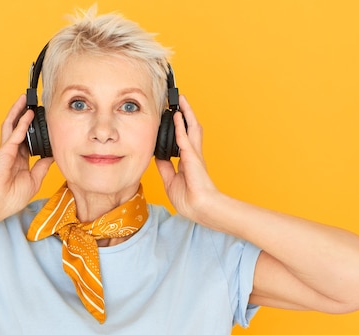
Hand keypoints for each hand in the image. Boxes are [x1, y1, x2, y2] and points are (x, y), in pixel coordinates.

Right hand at [0, 95, 53, 224]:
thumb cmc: (11, 197)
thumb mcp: (34, 180)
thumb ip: (42, 166)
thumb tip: (52, 156)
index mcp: (19, 162)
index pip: (29, 142)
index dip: (36, 132)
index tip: (45, 123)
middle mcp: (12, 153)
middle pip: (19, 129)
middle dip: (25, 116)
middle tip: (33, 104)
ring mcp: (7, 151)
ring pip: (13, 126)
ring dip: (19, 112)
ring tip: (26, 99)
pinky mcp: (5, 151)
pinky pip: (15, 133)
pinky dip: (22, 122)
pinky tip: (28, 113)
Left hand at [155, 95, 219, 224]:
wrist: (200, 208)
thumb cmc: (189, 199)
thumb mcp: (171, 181)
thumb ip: (165, 167)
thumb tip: (157, 156)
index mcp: (189, 162)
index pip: (183, 140)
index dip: (179, 128)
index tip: (173, 117)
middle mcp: (193, 155)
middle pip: (191, 129)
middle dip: (186, 114)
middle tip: (179, 102)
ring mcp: (194, 155)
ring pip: (192, 128)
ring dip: (187, 113)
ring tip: (181, 101)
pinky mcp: (193, 158)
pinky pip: (185, 138)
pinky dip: (181, 126)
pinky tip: (177, 115)